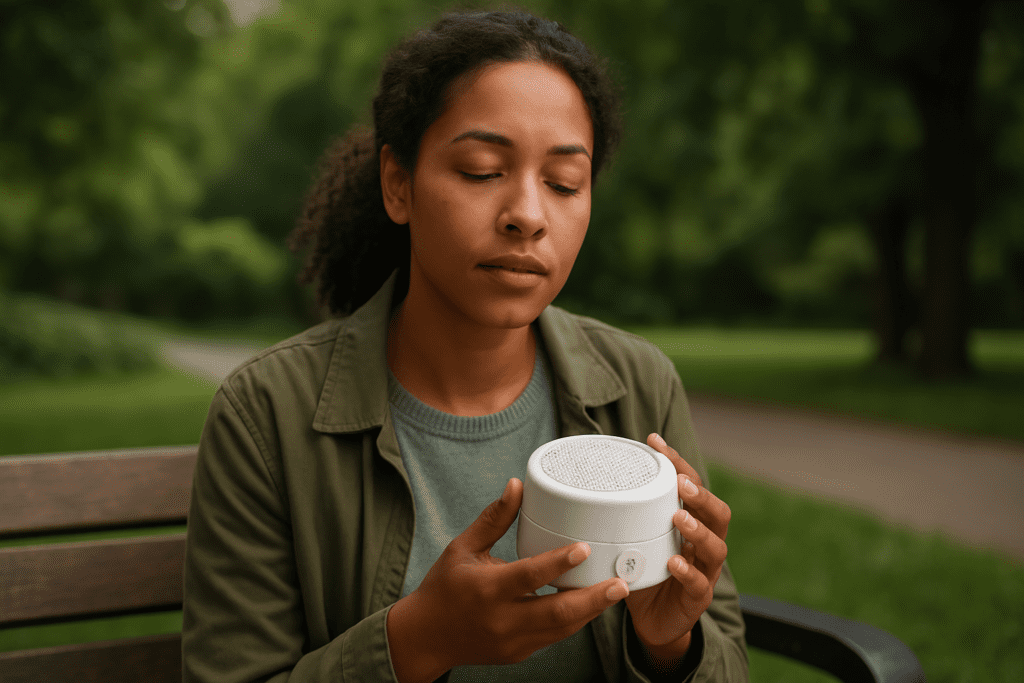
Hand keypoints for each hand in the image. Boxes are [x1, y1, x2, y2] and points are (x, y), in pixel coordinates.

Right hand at [387, 477, 629, 682]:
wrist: (426, 637)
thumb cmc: (444, 587)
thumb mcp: (463, 548)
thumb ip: (493, 519)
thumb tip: (517, 486)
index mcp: (487, 589)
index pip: (529, 575)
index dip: (558, 562)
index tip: (585, 548)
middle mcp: (502, 619)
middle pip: (557, 612)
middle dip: (594, 598)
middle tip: (620, 583)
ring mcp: (512, 641)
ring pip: (562, 629)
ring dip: (591, 611)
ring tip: (616, 591)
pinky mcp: (519, 653)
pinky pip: (554, 637)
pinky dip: (574, 621)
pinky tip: (590, 604)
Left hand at [623, 433, 730, 667]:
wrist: (654, 622)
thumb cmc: (645, 574)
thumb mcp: (636, 540)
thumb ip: (626, 516)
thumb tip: (589, 482)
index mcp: (692, 525)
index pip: (693, 488)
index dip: (678, 464)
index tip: (655, 442)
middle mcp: (703, 545)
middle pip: (718, 514)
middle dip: (701, 495)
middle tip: (680, 482)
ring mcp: (705, 572)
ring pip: (715, 547)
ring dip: (698, 529)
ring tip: (678, 516)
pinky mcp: (697, 599)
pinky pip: (699, 584)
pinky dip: (688, 571)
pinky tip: (673, 563)